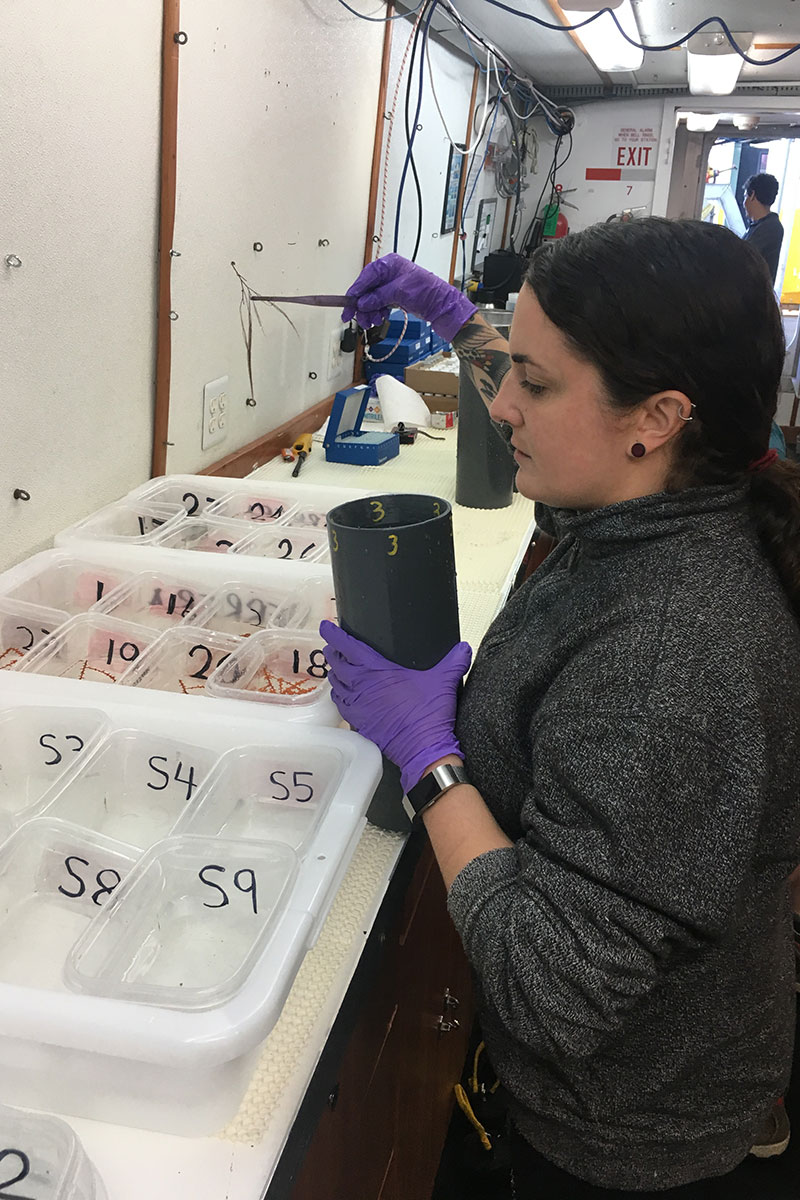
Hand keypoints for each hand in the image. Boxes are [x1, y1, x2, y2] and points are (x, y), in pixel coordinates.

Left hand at [320, 620, 471, 792]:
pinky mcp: (360, 723)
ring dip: (335, 675)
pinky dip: (341, 696)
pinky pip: (342, 705)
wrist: (423, 749)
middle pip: (338, 665)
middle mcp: (361, 687)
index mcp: (376, 671)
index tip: (326, 628)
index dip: (335, 635)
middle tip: (333, 647)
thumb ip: (455, 660)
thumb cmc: (428, 714)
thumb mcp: (444, 681)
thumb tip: (464, 647)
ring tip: (338, 669)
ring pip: (337, 685)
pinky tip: (345, 696)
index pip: (348, 647)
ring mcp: (358, 706)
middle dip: (333, 653)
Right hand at [342, 253, 475, 341]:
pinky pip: (379, 304)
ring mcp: (391, 285)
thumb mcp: (400, 292)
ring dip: (368, 311)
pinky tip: (379, 318)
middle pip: (367, 288)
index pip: (367, 275)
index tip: (348, 302)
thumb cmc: (427, 292)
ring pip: (371, 298)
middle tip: (355, 317)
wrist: (442, 306)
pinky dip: (376, 312)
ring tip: (371, 321)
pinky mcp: (394, 296)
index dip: (356, 290)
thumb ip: (378, 297)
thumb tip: (362, 302)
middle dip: (361, 304)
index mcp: (390, 264)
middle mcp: (389, 273)